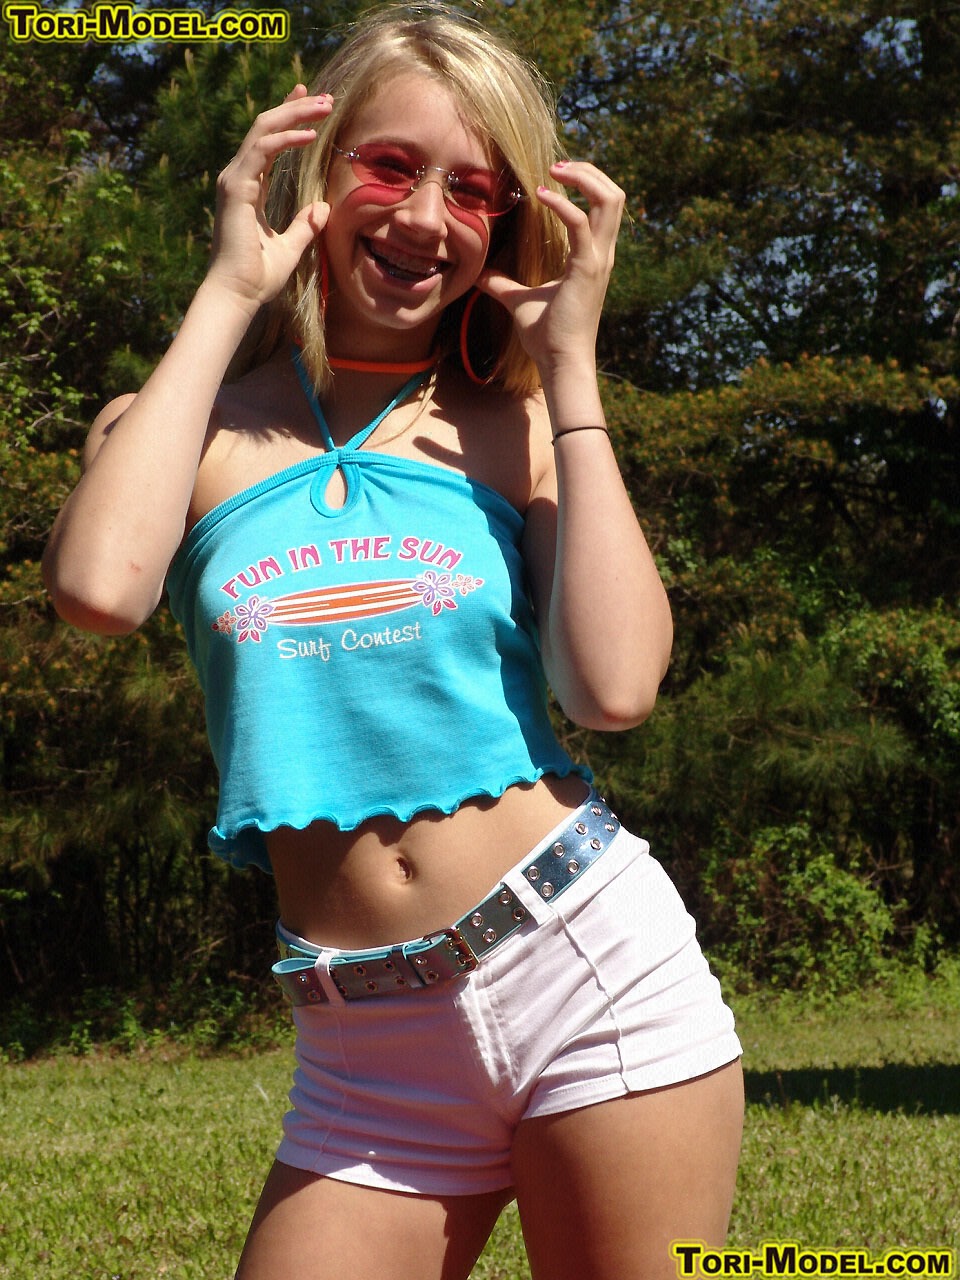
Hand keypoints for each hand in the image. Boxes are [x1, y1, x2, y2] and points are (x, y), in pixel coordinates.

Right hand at [207, 85, 333, 310]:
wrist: (237, 294)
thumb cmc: (258, 277)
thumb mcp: (291, 246)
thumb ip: (305, 225)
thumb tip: (323, 208)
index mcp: (248, 187)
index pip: (268, 141)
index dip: (289, 117)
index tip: (311, 101)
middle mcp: (238, 177)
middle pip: (266, 127)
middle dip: (295, 108)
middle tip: (325, 98)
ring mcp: (234, 180)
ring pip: (263, 130)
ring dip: (294, 114)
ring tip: (323, 107)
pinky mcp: (236, 188)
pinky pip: (262, 151)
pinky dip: (286, 139)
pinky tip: (309, 135)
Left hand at [475, 161, 624, 375]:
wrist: (560, 361)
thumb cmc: (546, 336)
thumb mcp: (520, 301)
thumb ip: (503, 284)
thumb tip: (481, 275)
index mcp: (592, 257)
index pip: (604, 206)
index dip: (586, 183)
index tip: (554, 177)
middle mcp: (601, 255)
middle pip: (614, 195)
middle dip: (589, 172)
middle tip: (557, 165)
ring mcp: (598, 261)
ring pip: (610, 201)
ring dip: (585, 178)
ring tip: (555, 171)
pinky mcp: (587, 269)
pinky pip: (580, 224)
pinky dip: (562, 205)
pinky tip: (540, 196)